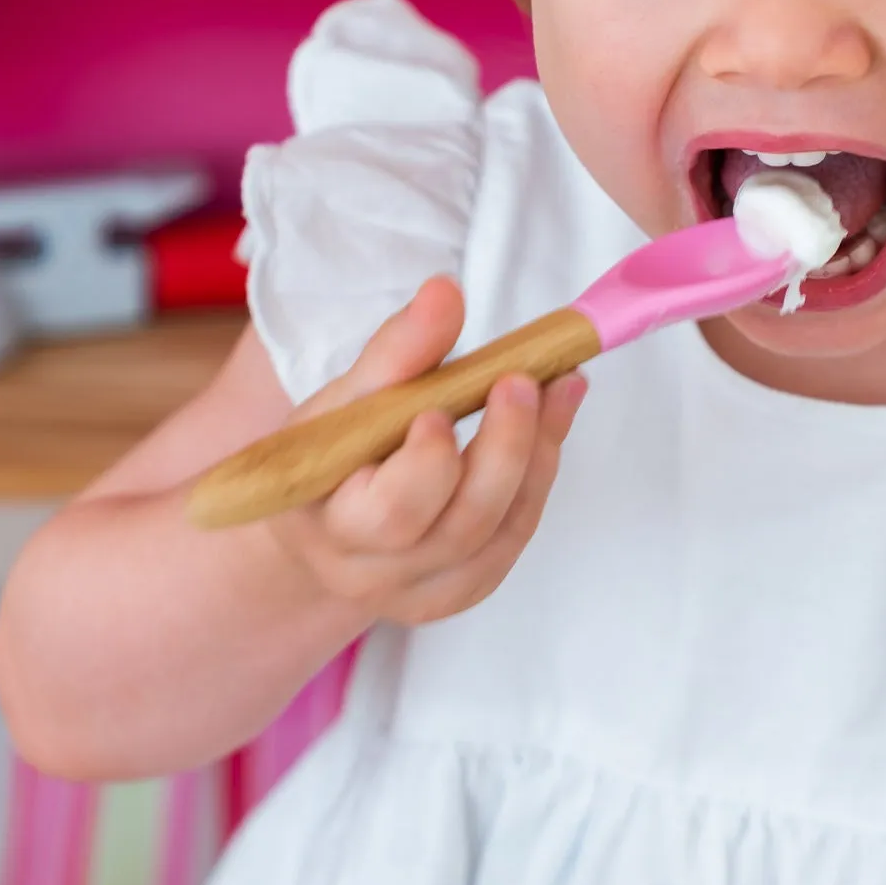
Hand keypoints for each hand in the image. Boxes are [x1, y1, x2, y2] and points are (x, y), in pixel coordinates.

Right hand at [260, 276, 586, 624]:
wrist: (326, 527)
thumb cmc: (329, 456)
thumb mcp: (342, 402)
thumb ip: (394, 354)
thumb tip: (446, 292)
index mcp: (332, 527)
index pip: (392, 512)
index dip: (428, 465)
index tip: (442, 409)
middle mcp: (378, 574)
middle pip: (462, 525)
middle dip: (503, 450)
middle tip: (525, 380)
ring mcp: (427, 592)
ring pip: (501, 532)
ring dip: (537, 455)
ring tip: (560, 386)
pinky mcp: (465, 589)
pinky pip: (513, 538)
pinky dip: (538, 477)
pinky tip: (551, 423)